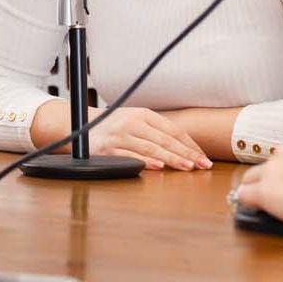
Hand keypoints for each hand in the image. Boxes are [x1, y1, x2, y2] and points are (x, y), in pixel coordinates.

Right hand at [88, 107, 212, 170]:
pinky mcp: (108, 149)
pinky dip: (145, 162)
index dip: (189, 144)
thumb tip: (185, 148)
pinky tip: (158, 167)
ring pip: (150, 148)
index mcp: (143, 114)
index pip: (172, 130)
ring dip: (170, 158)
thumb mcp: (136, 120)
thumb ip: (157, 131)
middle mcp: (132, 122)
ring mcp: (120, 135)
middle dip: (185, 153)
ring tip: (186, 167)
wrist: (80, 124)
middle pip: (164, 139)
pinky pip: (130, 156)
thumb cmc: (114, 125)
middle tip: (202, 164)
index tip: (202, 156)